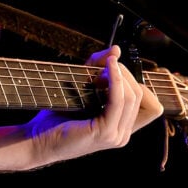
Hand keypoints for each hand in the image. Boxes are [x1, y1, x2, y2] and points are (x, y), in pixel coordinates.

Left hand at [24, 45, 163, 163]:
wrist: (37, 138)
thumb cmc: (57, 115)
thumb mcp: (81, 87)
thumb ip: (98, 68)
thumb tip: (116, 49)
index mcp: (122, 127)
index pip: (151, 105)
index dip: (137, 83)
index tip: (116, 71)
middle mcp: (123, 134)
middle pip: (143, 96)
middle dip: (126, 74)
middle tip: (107, 65)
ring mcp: (116, 136)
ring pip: (133, 97)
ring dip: (120, 76)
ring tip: (105, 66)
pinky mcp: (104, 132)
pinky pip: (119, 102)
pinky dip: (115, 81)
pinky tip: (107, 69)